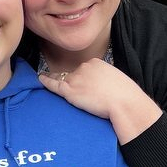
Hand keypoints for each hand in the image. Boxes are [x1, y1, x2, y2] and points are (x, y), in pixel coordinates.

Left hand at [40, 60, 161, 144]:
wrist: (124, 103)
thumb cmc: (125, 96)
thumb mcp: (117, 81)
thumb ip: (106, 80)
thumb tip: (104, 87)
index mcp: (97, 63)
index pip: (84, 69)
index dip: (83, 78)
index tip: (84, 85)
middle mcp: (84, 67)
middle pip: (73, 74)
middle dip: (73, 82)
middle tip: (76, 91)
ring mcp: (76, 78)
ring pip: (63, 79)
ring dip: (57, 81)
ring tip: (50, 81)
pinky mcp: (69, 91)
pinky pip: (53, 85)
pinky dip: (46, 81)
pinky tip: (40, 79)